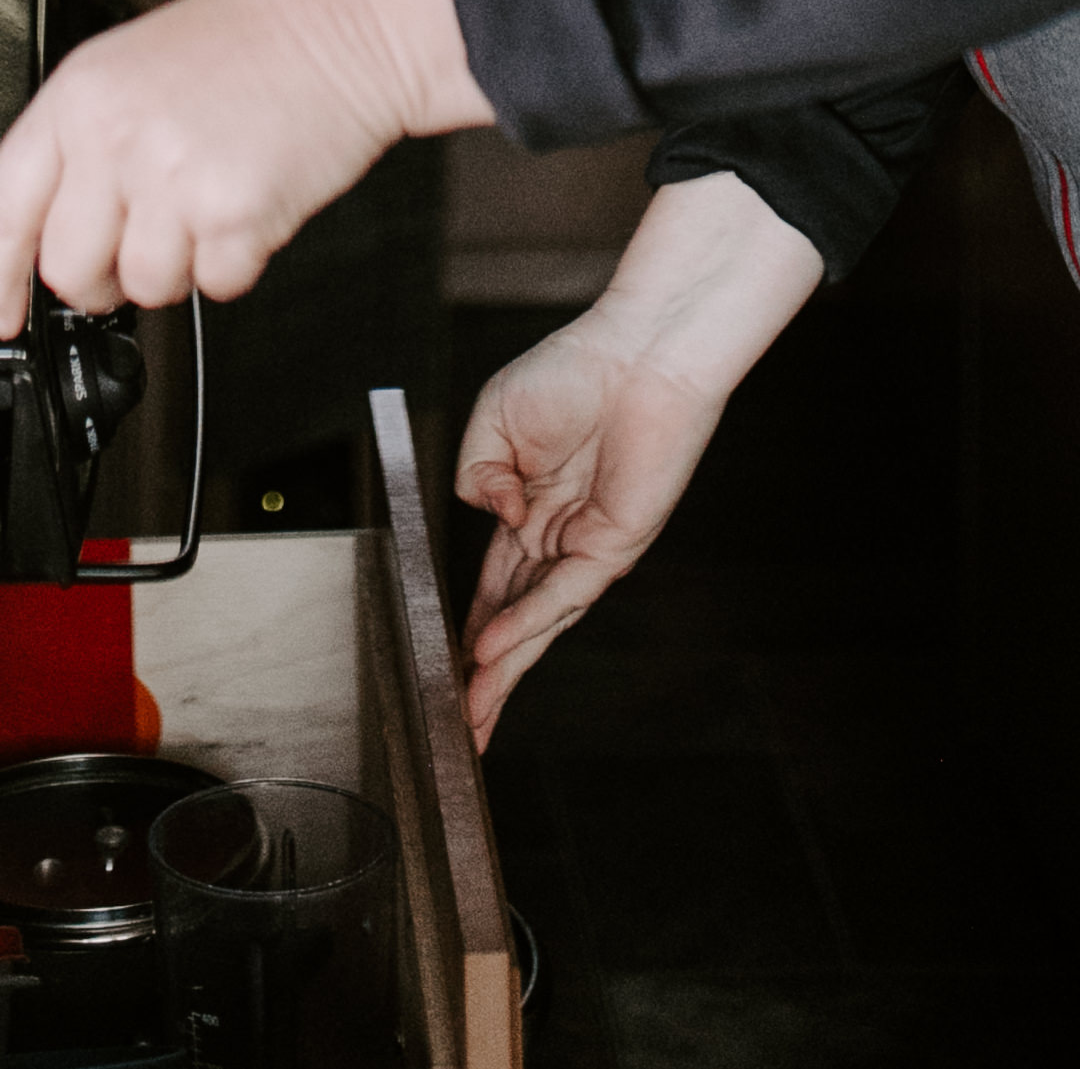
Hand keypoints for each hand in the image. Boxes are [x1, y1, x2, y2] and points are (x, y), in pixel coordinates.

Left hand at [0, 0, 490, 335]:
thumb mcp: (132, 67)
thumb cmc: (251, 40)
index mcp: (79, 96)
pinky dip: (236, 262)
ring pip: (145, 288)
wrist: (342, 21)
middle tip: (142, 243)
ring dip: (180, 267)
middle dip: (104, 279)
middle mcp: (114, 138)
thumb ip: (86, 145)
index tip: (0, 311)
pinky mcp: (232, 214)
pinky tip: (248, 202)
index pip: (5, 208)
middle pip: (68, 269)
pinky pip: (215, 286)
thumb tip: (58, 234)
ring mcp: (171, 178)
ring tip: (209, 202)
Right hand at [454, 172, 821, 742]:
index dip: (468, 629)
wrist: (636, 352)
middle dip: (486, 675)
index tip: (443, 670)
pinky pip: (563, 594)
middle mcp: (558, 538)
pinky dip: (526, 622)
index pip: (494, 586)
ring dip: (504, 668)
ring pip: (538, 623)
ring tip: (471, 712)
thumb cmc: (572, 371)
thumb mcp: (493, 420)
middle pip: (514, 619)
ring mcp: (587, 546)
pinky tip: (492, 648)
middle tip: (461, 727)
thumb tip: (496, 520)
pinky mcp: (615, 545)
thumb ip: (475, 475)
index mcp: (528, 510)